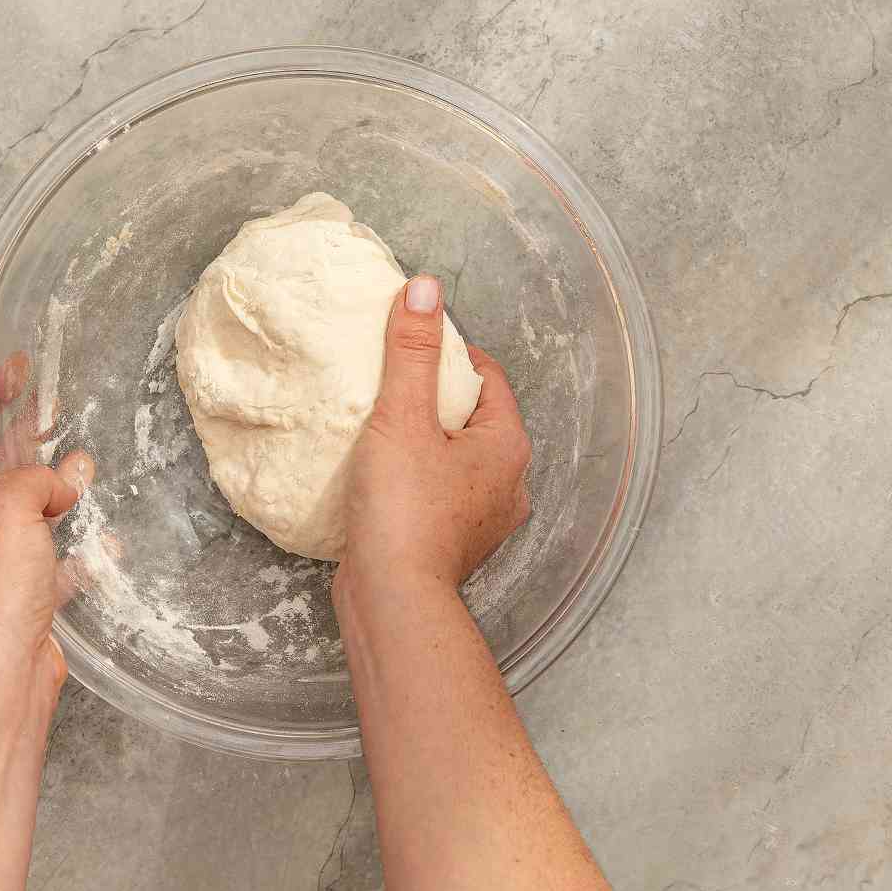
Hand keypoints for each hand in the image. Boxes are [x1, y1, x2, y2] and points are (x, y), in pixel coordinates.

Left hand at [0, 386, 93, 699]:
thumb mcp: (7, 512)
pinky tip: (101, 539)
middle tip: (48, 407)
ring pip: (14, 513)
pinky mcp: (8, 600)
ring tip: (82, 465)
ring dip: (48, 490)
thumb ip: (32, 478)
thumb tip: (58, 480)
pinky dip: (67, 547)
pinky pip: (40, 560)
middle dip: (16, 439)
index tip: (10, 371)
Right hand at [335, 279, 530, 613]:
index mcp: (507, 445)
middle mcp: (508, 484)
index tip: (408, 350)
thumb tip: (424, 289)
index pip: (486, 376)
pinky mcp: (454, 546)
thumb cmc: (403, 512)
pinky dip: (418, 483)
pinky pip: (441, 497)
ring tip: (383, 435)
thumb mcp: (402, 418)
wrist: (393, 601)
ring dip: (425, 445)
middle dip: (435, 401)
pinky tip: (385, 481)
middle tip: (390, 391)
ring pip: (457, 461)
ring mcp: (484, 520)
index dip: (448, 355)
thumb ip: (413, 353)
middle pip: (473, 419)